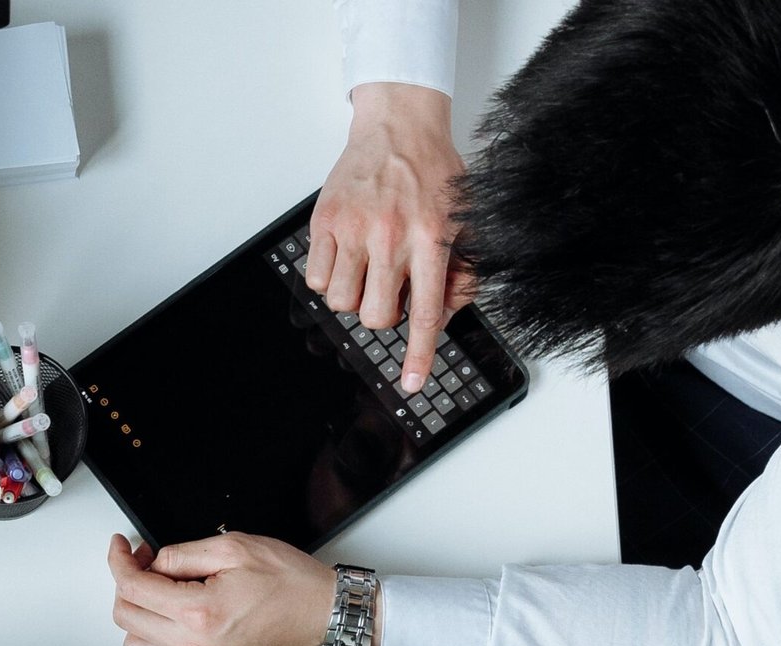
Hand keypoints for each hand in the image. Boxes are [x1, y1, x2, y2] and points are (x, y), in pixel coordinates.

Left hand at [106, 533, 335, 645]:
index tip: (122, 546)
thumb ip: (182, 554)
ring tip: (158, 592)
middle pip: (126, 618)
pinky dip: (154, 640)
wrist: (326, 620)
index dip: (119, 560)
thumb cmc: (292, 586)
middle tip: (144, 563)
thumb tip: (153, 562)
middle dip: (126, 583)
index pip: (132, 588)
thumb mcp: (235, 548)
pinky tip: (172, 618)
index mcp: (199, 613)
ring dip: (137, 616)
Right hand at [309, 82, 468, 393]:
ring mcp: (354, 229)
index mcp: (432, 238)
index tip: (412, 383)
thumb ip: (463, 270)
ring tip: (365, 269)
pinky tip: (344, 255)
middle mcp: (392, 237)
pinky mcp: (325, 221)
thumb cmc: (433, 172)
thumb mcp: (465, 219)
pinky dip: (327, 276)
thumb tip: (446, 313)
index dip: (419, 354)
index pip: (426, 312)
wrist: (398, 126)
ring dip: (353, 295)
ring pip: (341, 301)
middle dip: (383, 313)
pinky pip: (315, 276)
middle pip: (377, 315)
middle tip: (389, 289)